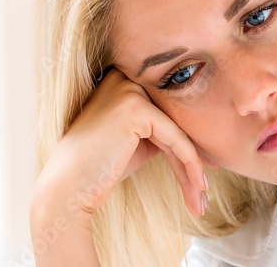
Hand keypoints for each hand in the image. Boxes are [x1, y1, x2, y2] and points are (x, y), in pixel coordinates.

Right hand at [33, 67, 213, 218]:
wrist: (68, 188)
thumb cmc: (100, 169)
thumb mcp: (137, 142)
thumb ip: (161, 131)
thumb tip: (200, 138)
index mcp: (123, 81)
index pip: (166, 111)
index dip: (188, 141)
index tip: (208, 167)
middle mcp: (125, 78)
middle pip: (173, 120)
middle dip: (194, 157)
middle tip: (204, 188)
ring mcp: (129, 89)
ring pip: (177, 131)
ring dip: (193, 169)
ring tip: (201, 199)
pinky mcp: (135, 107)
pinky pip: (175, 139)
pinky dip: (190, 164)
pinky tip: (197, 186)